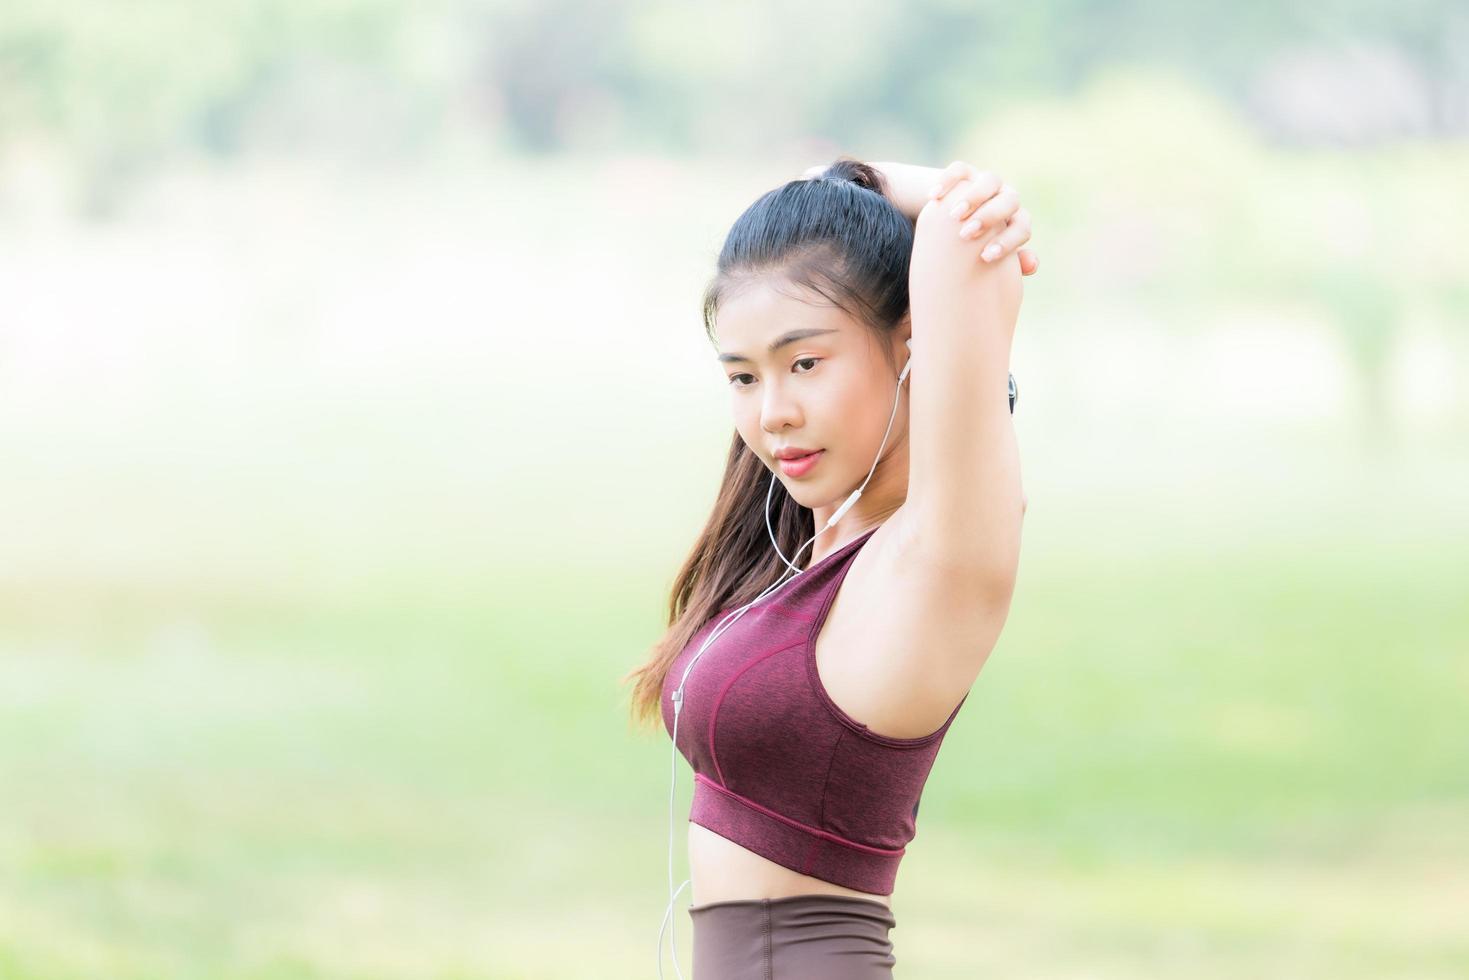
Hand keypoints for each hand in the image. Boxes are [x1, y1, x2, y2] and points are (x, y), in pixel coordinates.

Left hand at [800, 160, 1037, 275]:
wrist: (926, 248)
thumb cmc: (901, 224)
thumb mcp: (874, 208)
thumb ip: (843, 188)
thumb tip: (805, 177)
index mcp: (955, 181)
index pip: (962, 171)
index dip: (953, 182)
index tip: (933, 200)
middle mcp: (983, 194)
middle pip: (995, 187)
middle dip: (979, 206)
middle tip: (957, 227)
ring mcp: (1000, 216)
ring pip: (1017, 213)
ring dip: (1004, 231)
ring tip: (983, 254)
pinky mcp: (1008, 242)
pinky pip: (1025, 243)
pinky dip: (1024, 253)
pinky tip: (1024, 271)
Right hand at [926, 161, 1033, 272]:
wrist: (949, 230)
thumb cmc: (972, 254)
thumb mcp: (987, 259)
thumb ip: (1010, 264)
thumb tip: (1031, 266)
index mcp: (1016, 220)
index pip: (1022, 227)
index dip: (1008, 242)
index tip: (985, 257)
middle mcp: (1006, 198)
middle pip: (1010, 200)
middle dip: (990, 217)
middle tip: (966, 234)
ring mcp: (987, 183)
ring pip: (989, 181)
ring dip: (973, 198)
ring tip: (953, 216)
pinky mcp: (965, 173)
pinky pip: (959, 170)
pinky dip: (947, 181)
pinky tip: (933, 198)